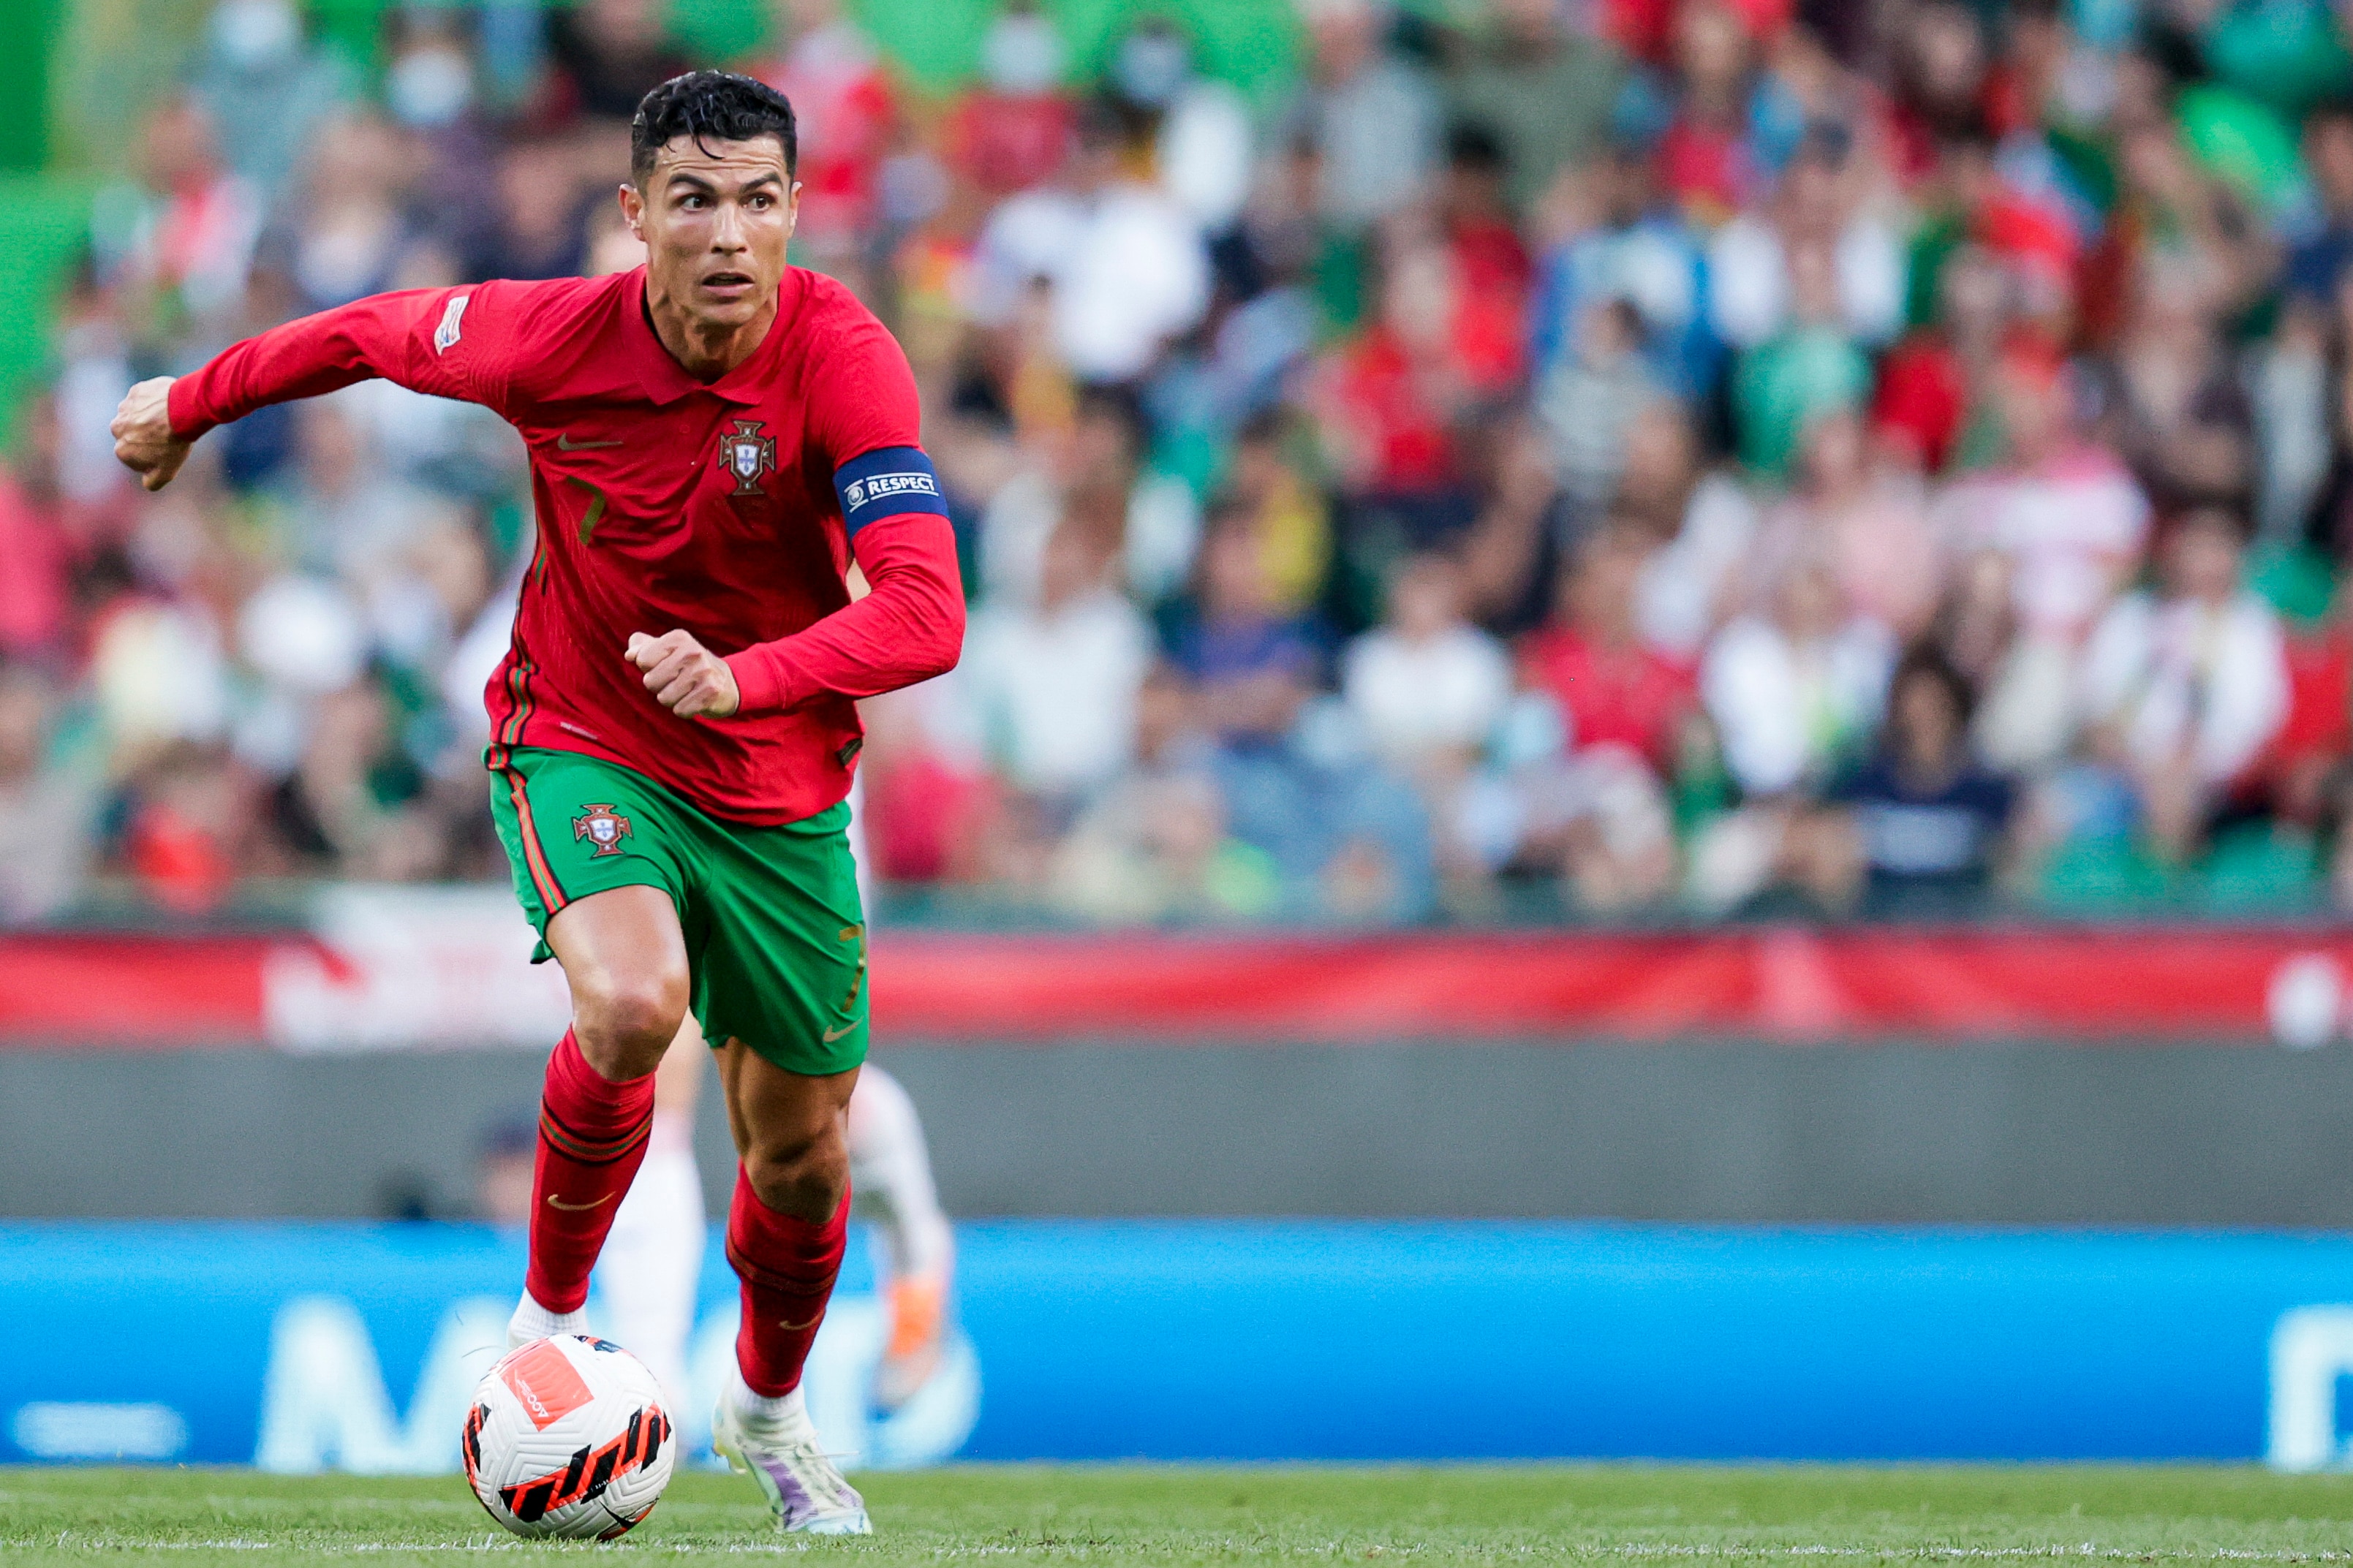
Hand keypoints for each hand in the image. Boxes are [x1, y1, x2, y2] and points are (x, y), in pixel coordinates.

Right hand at [111, 376, 190, 491]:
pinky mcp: (135, 392)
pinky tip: (168, 405)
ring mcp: (124, 408)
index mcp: (121, 450)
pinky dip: (153, 402)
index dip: (152, 455)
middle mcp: (117, 428)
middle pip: (133, 435)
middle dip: (147, 436)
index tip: (166, 451)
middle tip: (168, 434)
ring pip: (137, 416)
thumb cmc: (174, 442)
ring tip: (170, 419)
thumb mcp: (167, 471)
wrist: (183, 411)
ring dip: (149, 418)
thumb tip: (146, 483)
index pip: (134, 457)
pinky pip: (143, 399)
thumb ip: (152, 482)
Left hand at [626, 630, 739, 718]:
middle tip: (676, 681)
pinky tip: (694, 700)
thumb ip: (643, 648)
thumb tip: (629, 655)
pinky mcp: (711, 692)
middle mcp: (693, 651)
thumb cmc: (687, 666)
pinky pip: (680, 710)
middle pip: (650, 681)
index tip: (665, 666)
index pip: (642, 659)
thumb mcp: (667, 651)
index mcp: (678, 637)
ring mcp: (703, 671)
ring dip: (671, 700)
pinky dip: (684, 710)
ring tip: (686, 691)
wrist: (726, 683)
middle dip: (659, 687)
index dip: (649, 669)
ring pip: (664, 698)